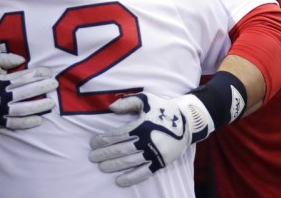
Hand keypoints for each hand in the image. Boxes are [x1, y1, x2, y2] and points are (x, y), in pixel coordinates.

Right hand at [0, 44, 57, 128]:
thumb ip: (3, 59)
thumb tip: (21, 60)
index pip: (23, 77)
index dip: (38, 74)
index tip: (49, 72)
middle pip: (26, 92)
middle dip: (42, 88)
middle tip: (55, 85)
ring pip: (23, 109)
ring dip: (38, 106)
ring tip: (51, 103)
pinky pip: (13, 123)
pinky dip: (26, 122)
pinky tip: (38, 120)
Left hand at [88, 92, 213, 186]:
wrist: (188, 121)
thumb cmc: (164, 108)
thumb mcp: (147, 99)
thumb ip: (128, 102)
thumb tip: (110, 108)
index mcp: (142, 125)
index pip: (118, 135)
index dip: (104, 140)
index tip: (93, 143)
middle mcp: (147, 141)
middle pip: (121, 150)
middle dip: (104, 154)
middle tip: (92, 157)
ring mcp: (154, 153)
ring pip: (130, 162)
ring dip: (114, 166)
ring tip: (101, 167)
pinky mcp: (161, 162)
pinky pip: (144, 173)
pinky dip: (131, 178)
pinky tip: (120, 181)